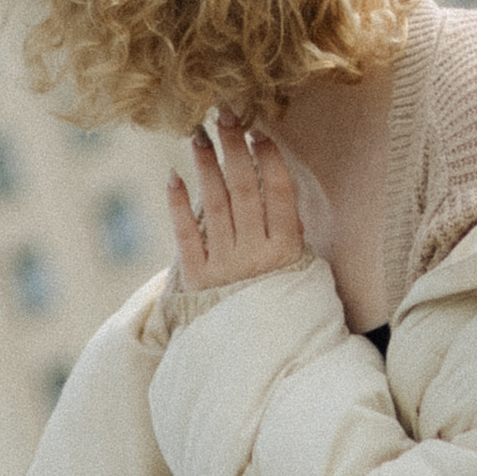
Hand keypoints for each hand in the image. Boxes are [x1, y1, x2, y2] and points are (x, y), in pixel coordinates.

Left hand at [167, 114, 307, 293]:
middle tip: (224, 113)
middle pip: (244, 189)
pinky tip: (172, 176)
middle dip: (234, 148)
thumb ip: (292, 236)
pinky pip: (185, 235)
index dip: (269, 159)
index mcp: (286, 251)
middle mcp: (254, 255)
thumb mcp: (304, 274)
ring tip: (199, 135)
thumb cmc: (286, 311)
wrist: (259, 362)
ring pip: (214, 205)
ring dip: (207, 167)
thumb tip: (283, 193)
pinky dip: (177, 205)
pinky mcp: (196, 279)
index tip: (259, 130)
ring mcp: (223, 266)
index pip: (279, 193)